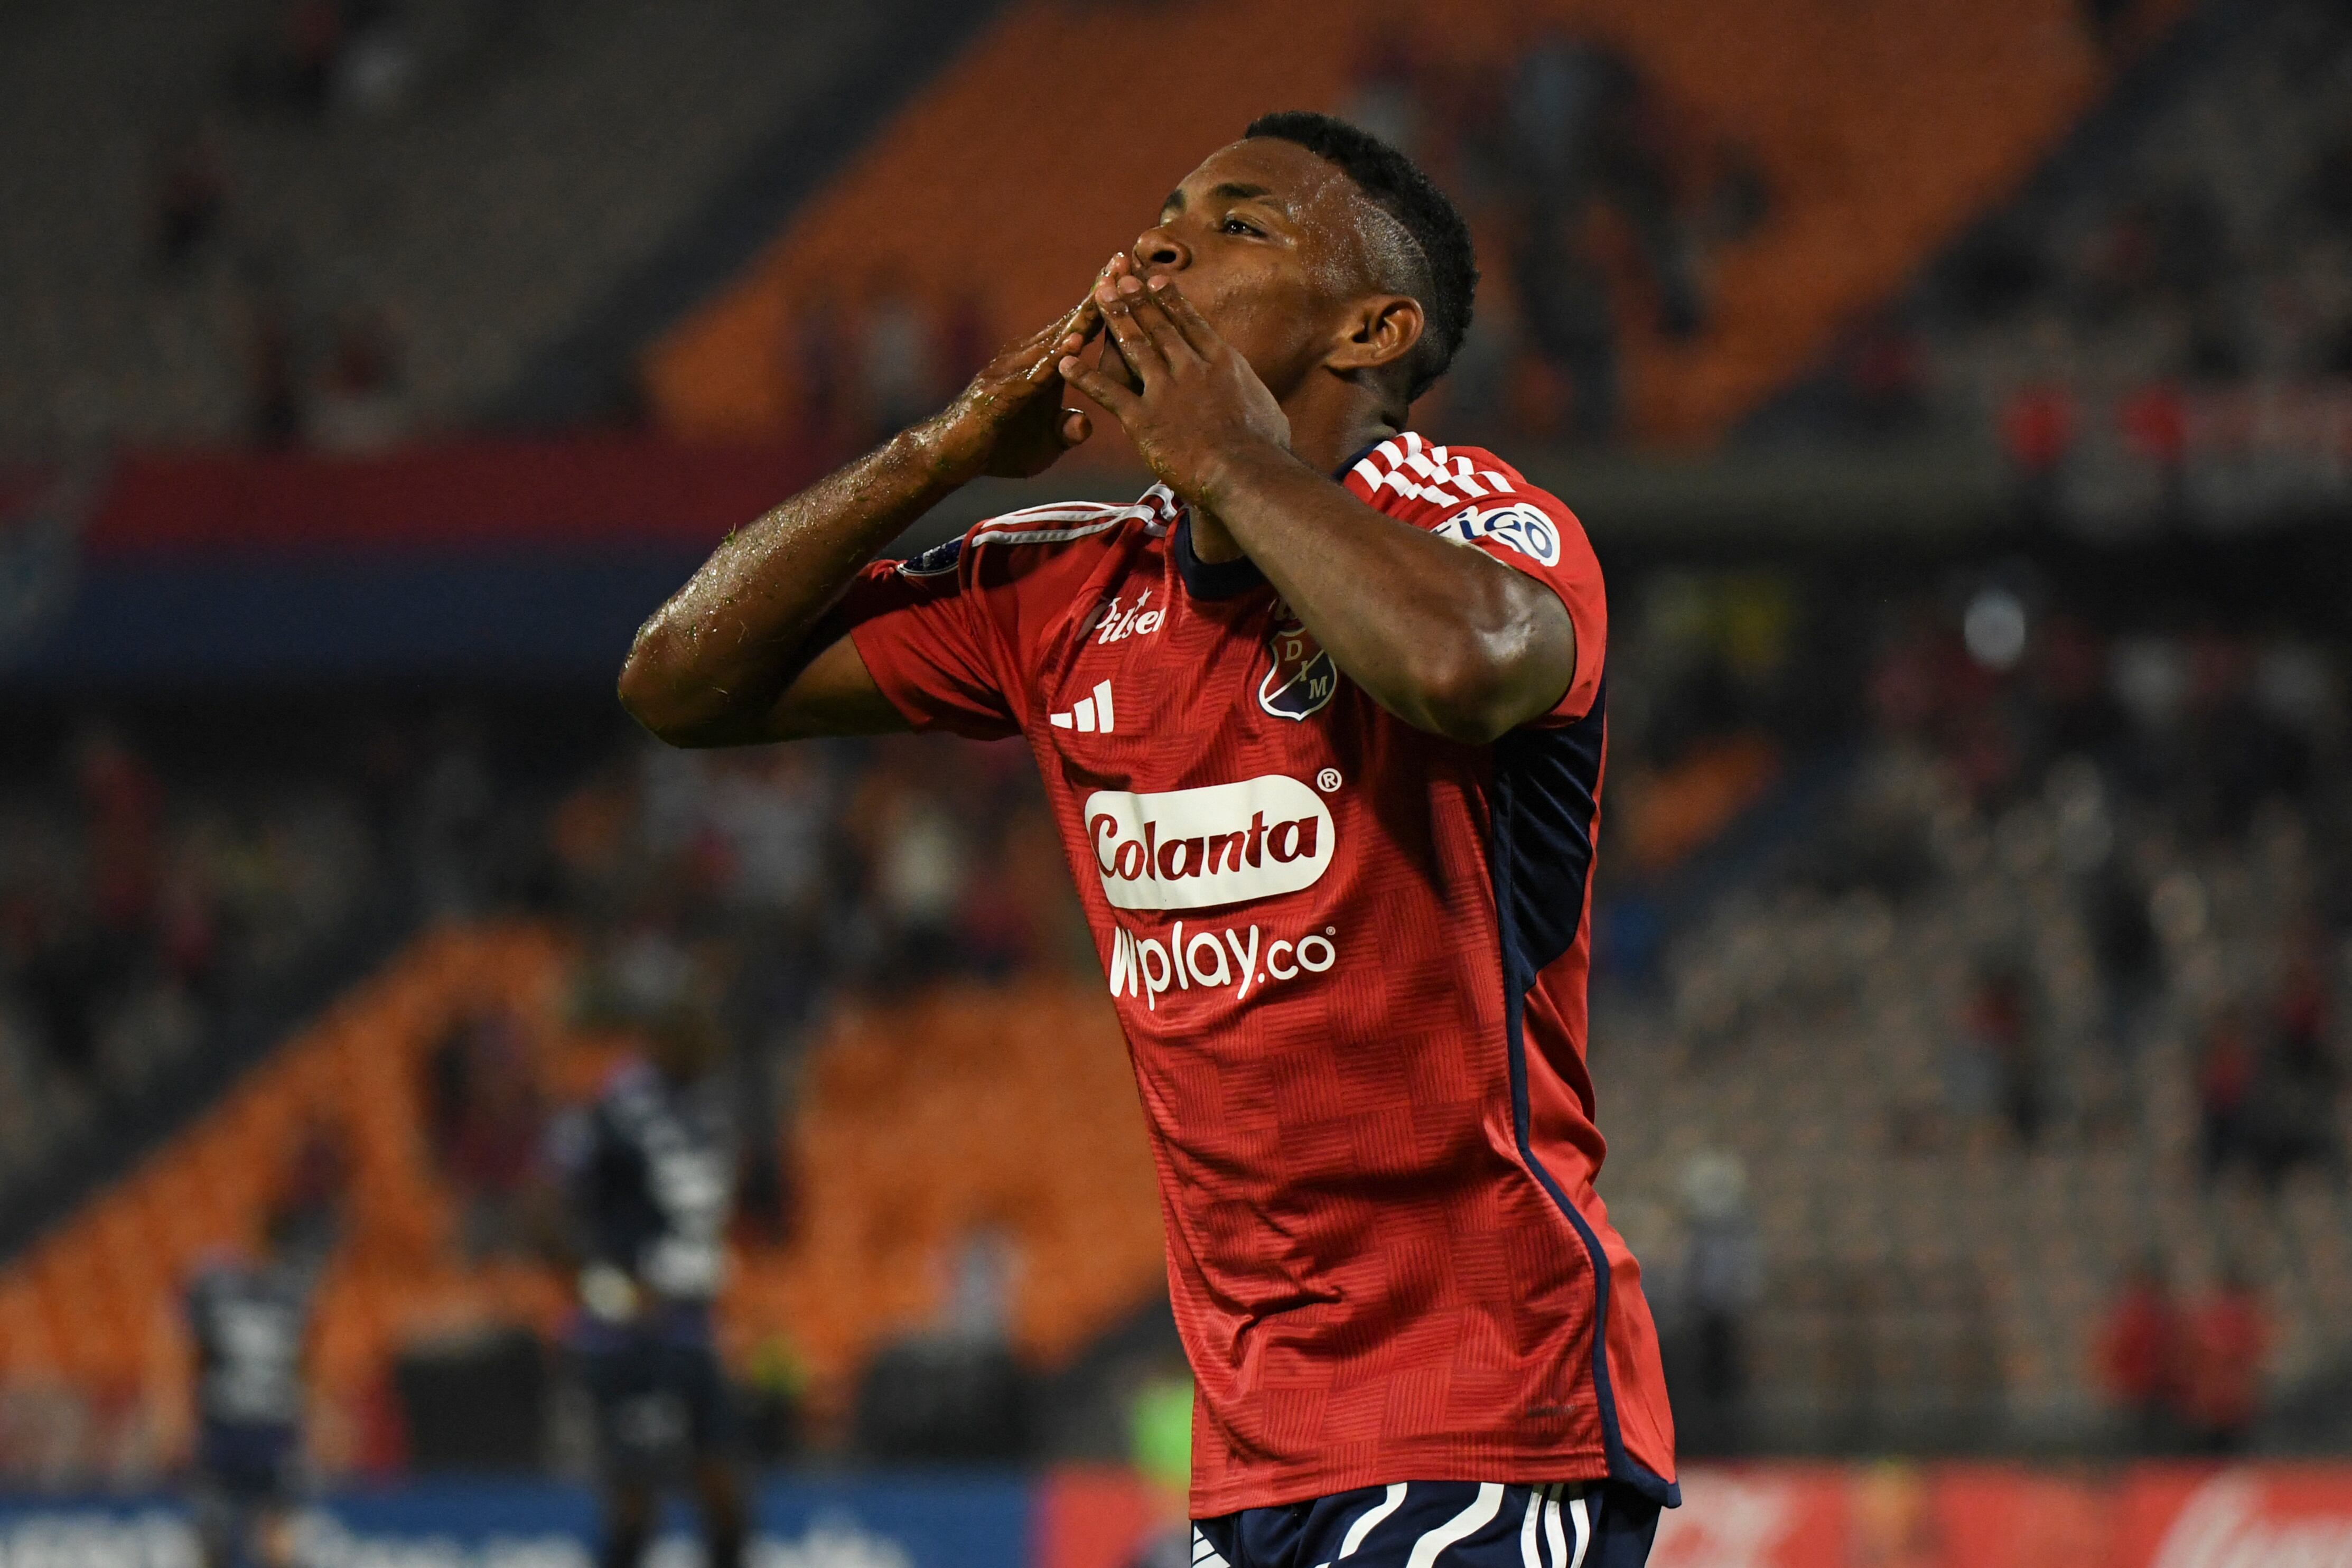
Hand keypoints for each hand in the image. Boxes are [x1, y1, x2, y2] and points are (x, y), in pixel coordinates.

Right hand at [915, 268, 1110, 481]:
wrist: (950, 457)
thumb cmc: (998, 448)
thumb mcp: (1046, 444)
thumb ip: (1067, 431)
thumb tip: (1084, 425)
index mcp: (1043, 365)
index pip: (1078, 329)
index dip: (1102, 304)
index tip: (1127, 276)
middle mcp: (1027, 359)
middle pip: (1070, 322)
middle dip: (1097, 294)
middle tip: (1122, 262)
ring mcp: (1011, 372)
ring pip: (1053, 340)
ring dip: (1080, 317)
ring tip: (1105, 294)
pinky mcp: (999, 394)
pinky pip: (1031, 374)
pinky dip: (1053, 359)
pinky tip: (1072, 345)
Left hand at [1058, 269, 1290, 503]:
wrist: (1244, 470)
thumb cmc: (1265, 450)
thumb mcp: (1269, 412)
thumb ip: (1256, 399)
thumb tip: (1264, 404)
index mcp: (1222, 363)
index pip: (1191, 324)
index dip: (1170, 301)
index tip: (1156, 281)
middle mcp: (1191, 368)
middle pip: (1158, 326)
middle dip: (1136, 298)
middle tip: (1118, 277)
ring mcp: (1165, 391)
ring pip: (1134, 347)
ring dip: (1114, 319)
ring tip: (1098, 297)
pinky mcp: (1143, 418)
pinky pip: (1107, 392)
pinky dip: (1083, 375)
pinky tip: (1065, 361)